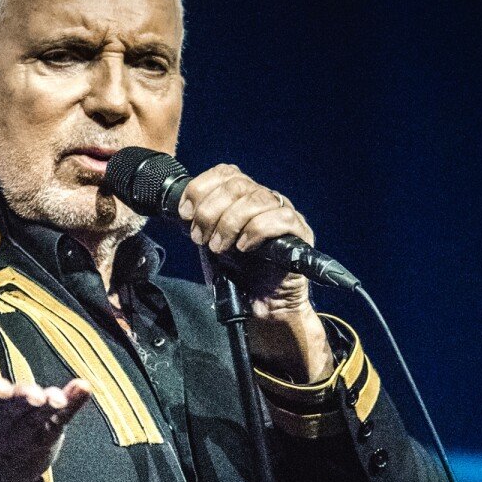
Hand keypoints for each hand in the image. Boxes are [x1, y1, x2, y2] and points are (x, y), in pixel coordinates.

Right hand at [0, 299, 91, 481]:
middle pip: (10, 407)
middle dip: (19, 401)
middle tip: (32, 394)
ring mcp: (25, 428)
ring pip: (36, 415)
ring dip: (48, 406)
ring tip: (56, 397)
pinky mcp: (48, 434)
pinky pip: (62, 418)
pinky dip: (73, 404)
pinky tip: (83, 388)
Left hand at [176, 165, 332, 380]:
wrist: (261, 308)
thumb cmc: (238, 277)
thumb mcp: (211, 245)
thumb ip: (202, 224)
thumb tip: (181, 210)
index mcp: (243, 198)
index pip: (226, 172)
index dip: (201, 187)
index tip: (184, 213)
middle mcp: (265, 200)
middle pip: (237, 184)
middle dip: (210, 210)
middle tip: (200, 237)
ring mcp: (283, 214)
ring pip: (256, 199)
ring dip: (229, 223)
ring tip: (219, 247)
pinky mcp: (300, 233)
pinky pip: (281, 219)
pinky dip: (256, 231)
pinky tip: (243, 247)